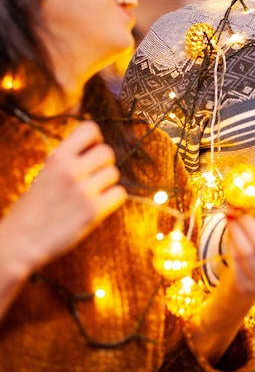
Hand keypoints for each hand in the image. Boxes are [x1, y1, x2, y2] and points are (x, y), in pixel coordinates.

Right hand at [1, 120, 125, 274]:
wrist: (19, 243)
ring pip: (114, 173)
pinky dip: (113, 199)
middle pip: (107, 151)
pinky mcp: (93, 211)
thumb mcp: (44, 175)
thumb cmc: (30, 211)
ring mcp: (83, 190)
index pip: (89, 128)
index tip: (90, 152)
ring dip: (107, 183)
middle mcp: (71, 170)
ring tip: (92, 194)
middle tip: (94, 177)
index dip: (95, 140)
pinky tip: (100, 205)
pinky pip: (119, 194)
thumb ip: (66, 162)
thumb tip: (91, 150)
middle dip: (104, 163)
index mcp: (57, 158)